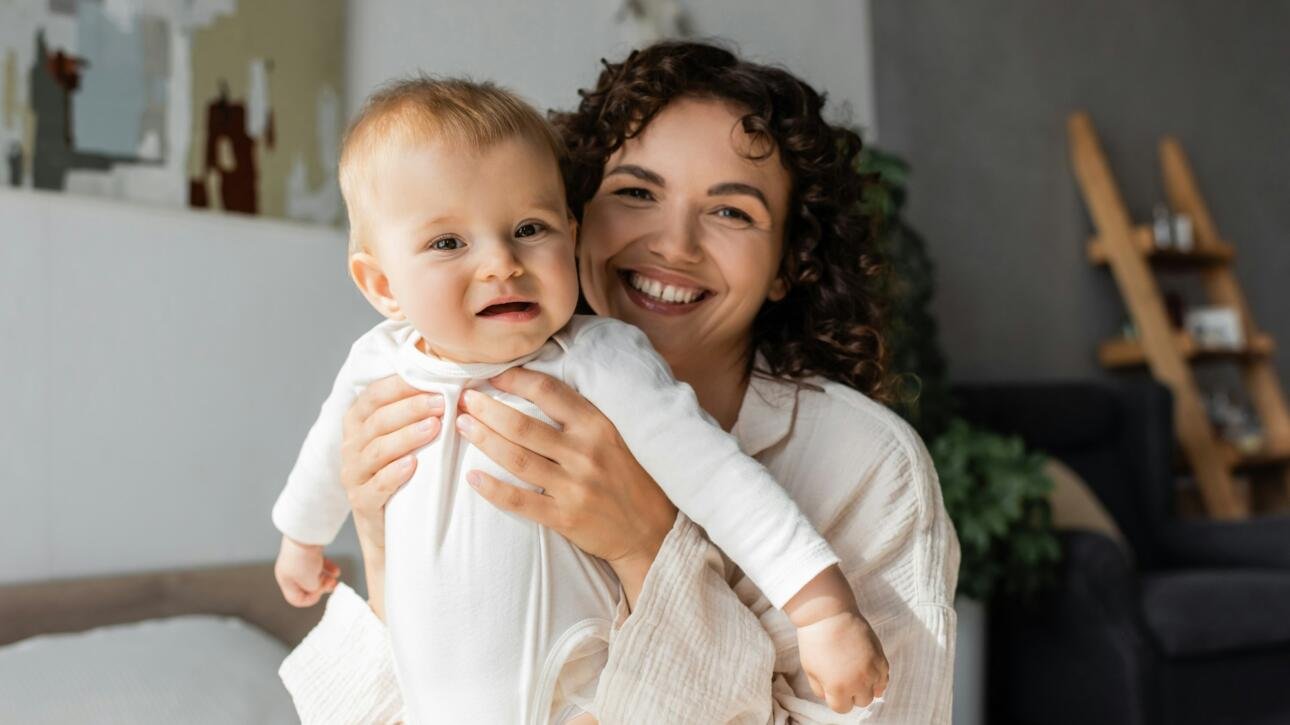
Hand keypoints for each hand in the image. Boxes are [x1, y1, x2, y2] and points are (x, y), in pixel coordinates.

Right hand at [274, 535, 340, 606]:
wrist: (306, 534)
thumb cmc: (304, 558)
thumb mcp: (309, 582)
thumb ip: (313, 589)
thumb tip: (317, 586)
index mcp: (286, 581)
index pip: (296, 599)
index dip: (310, 600)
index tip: (320, 592)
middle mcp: (290, 572)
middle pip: (306, 587)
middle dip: (321, 588)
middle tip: (332, 586)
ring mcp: (299, 561)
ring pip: (314, 576)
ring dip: (326, 579)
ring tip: (336, 580)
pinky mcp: (308, 552)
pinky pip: (319, 564)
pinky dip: (327, 568)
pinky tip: (336, 571)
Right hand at [340, 375, 444, 615]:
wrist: (393, 527)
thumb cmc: (407, 470)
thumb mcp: (406, 436)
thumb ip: (417, 409)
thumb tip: (451, 378)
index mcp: (358, 421)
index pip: (374, 395)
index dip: (401, 385)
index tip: (433, 380)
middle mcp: (351, 445)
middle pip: (377, 419)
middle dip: (410, 408)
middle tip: (442, 402)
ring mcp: (353, 474)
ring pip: (376, 450)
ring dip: (406, 436)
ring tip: (434, 428)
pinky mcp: (361, 502)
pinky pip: (375, 485)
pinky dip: (394, 474)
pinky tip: (414, 465)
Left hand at [454, 367, 677, 606]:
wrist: (653, 532)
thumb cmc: (630, 479)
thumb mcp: (616, 437)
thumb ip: (581, 418)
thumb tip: (538, 390)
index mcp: (598, 427)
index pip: (550, 392)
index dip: (516, 380)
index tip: (493, 376)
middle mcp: (585, 453)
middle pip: (523, 425)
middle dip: (487, 409)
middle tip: (464, 400)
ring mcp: (574, 486)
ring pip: (516, 458)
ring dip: (483, 440)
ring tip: (462, 426)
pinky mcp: (565, 517)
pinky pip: (520, 501)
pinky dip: (492, 489)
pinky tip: (472, 478)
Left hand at [796, 610, 889, 712]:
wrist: (828, 614)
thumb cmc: (815, 640)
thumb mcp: (810, 670)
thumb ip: (820, 689)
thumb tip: (830, 697)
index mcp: (838, 689)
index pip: (842, 708)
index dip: (836, 699)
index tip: (832, 687)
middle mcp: (858, 682)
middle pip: (861, 701)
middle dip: (852, 694)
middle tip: (844, 678)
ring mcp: (872, 670)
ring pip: (876, 691)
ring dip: (867, 686)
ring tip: (856, 673)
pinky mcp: (880, 657)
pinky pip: (885, 677)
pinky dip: (878, 677)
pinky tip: (868, 671)